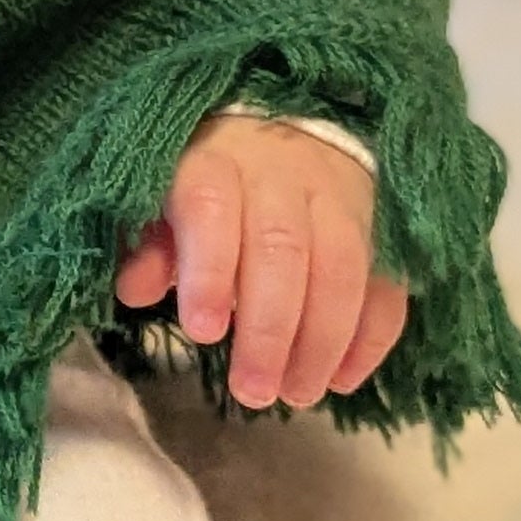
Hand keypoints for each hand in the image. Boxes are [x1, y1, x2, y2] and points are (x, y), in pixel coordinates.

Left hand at [112, 110, 406, 410]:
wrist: (282, 126)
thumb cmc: (210, 181)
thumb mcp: (164, 200)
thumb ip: (151, 246)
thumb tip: (135, 291)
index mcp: (215, 164)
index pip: (212, 211)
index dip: (209, 272)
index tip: (204, 332)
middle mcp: (280, 176)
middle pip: (283, 248)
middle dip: (271, 328)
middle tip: (255, 391)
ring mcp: (338, 198)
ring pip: (341, 267)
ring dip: (322, 340)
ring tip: (298, 393)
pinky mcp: (380, 227)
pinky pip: (386, 281)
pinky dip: (369, 336)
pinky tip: (343, 380)